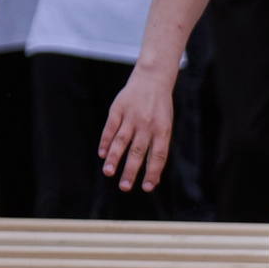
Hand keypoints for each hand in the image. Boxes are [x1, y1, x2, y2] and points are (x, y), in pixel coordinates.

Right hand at [97, 65, 176, 192]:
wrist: (152, 80)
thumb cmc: (160, 109)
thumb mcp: (165, 126)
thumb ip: (158, 149)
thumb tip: (154, 177)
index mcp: (162, 130)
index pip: (158, 155)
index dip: (152, 172)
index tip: (147, 187)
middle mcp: (147, 124)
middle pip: (138, 151)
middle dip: (131, 170)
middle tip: (125, 187)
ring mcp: (132, 117)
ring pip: (122, 141)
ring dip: (114, 158)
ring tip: (109, 173)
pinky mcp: (118, 109)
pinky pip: (110, 128)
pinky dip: (105, 141)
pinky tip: (102, 154)